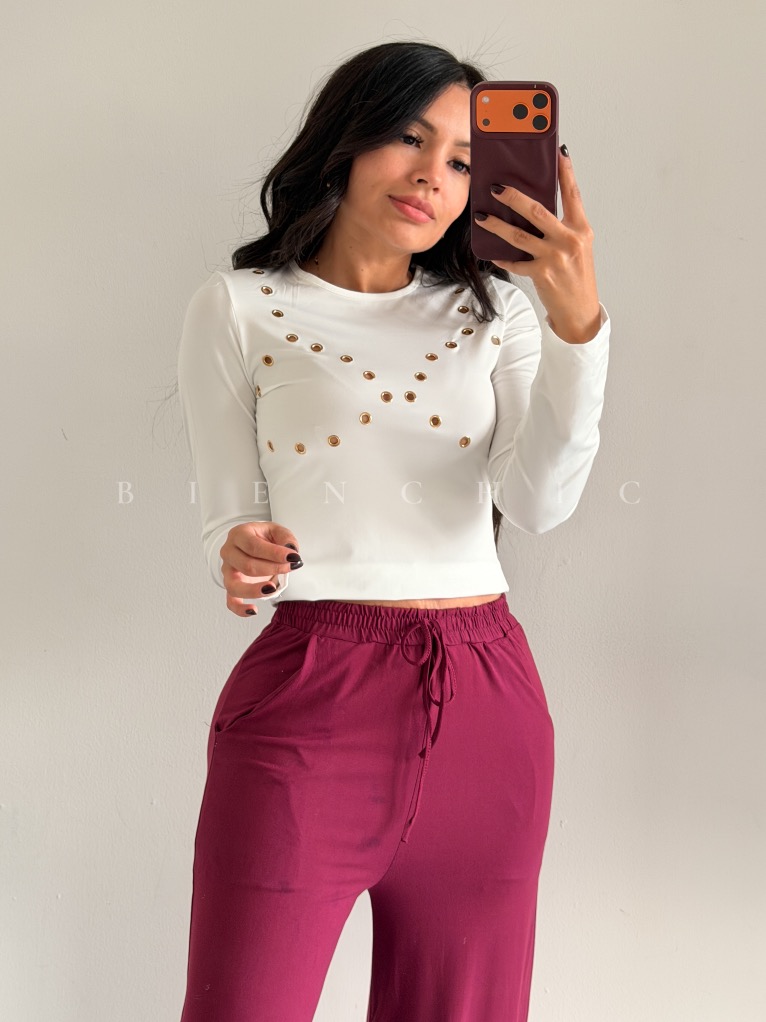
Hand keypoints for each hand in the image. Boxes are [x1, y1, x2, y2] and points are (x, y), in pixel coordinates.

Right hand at [220, 522, 302, 616]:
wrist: (254, 545)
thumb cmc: (264, 538)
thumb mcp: (277, 531)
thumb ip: (285, 538)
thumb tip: (291, 551)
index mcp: (238, 535)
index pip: (253, 545)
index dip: (273, 553)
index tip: (292, 557)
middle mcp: (228, 552)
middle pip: (246, 565)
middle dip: (272, 568)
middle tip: (289, 567)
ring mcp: (227, 571)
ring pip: (234, 585)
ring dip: (254, 590)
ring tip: (272, 589)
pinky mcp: (231, 586)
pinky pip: (231, 602)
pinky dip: (240, 609)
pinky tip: (254, 610)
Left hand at [474, 148, 601, 343]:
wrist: (580, 311)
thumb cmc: (577, 276)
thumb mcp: (577, 247)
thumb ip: (562, 227)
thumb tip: (535, 207)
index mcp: (581, 229)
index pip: (572, 194)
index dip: (565, 172)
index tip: (558, 152)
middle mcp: (569, 240)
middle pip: (537, 211)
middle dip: (514, 197)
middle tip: (496, 187)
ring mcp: (554, 257)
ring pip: (519, 235)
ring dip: (497, 225)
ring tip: (482, 216)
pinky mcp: (541, 274)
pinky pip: (515, 261)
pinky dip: (502, 256)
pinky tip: (492, 251)